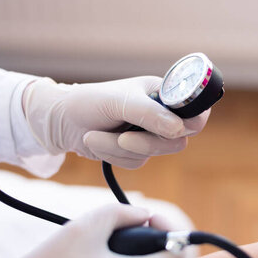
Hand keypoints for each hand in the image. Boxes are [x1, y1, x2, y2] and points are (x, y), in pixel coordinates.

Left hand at [23, 76, 209, 167]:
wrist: (61, 120)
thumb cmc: (89, 101)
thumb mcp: (119, 101)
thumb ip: (150, 114)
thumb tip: (180, 130)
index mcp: (163, 94)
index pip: (195, 110)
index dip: (191, 121)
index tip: (174, 129)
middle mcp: (161, 115)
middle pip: (177, 140)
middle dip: (146, 141)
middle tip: (122, 137)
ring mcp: (150, 135)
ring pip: (154, 154)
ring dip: (119, 148)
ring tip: (95, 134)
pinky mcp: (136, 152)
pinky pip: (136, 163)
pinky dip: (113, 155)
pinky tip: (98, 141)